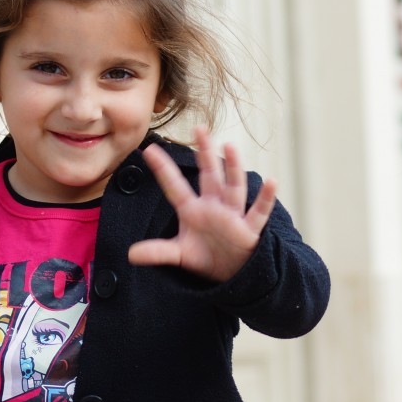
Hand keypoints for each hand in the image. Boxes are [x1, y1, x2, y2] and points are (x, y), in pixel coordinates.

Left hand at [129, 127, 276, 282]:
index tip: (149, 149)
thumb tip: (130, 255)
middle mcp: (214, 205)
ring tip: (230, 146)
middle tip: (199, 129)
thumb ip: (158, 252)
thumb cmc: (207, 256)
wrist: (232, 272)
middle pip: (209, 176)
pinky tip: (271, 182)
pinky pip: (258, 211)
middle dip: (204, 153)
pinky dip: (265, 198)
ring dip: (233, 168)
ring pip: (233, 187)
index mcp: (193, 210)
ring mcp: (233, 215)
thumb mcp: (180, 254)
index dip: (163, 170)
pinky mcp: (249, 229)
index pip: (175, 186)